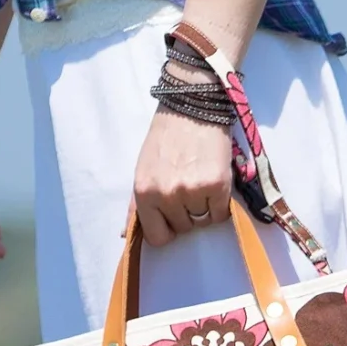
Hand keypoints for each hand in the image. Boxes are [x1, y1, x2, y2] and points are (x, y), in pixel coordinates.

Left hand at [131, 105, 237, 247]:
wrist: (192, 108)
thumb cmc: (166, 139)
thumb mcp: (143, 171)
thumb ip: (136, 205)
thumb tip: (125, 235)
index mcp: (144, 193)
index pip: (157, 237)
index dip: (168, 228)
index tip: (173, 213)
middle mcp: (166, 195)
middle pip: (184, 228)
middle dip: (188, 213)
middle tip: (189, 185)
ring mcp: (192, 191)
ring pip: (204, 221)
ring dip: (205, 207)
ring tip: (201, 180)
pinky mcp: (217, 185)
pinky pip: (221, 213)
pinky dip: (221, 202)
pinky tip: (215, 181)